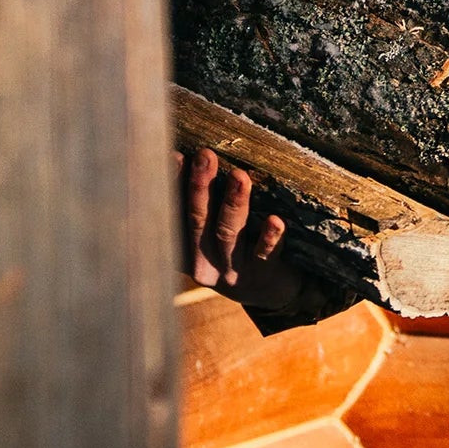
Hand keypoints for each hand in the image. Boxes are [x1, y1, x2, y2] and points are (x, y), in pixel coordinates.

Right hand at [176, 147, 301, 314]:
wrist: (272, 293)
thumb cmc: (237, 251)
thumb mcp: (210, 236)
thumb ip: (201, 206)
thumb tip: (192, 154)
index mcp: (183, 250)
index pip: (174, 215)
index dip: (173, 185)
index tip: (175, 155)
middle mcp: (203, 264)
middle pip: (197, 221)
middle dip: (200, 186)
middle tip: (205, 155)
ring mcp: (232, 273)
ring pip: (228, 234)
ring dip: (233, 203)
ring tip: (240, 176)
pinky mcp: (262, 277)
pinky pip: (265, 256)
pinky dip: (269, 237)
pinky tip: (275, 220)